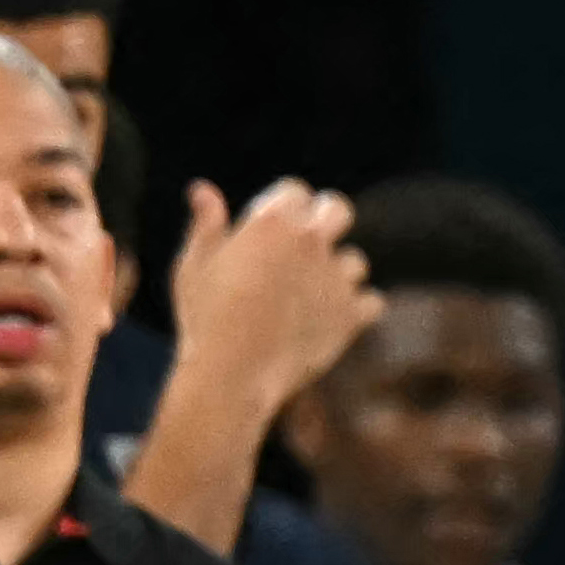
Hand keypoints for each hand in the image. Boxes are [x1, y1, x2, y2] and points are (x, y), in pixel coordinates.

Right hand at [170, 179, 380, 418]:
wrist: (232, 376)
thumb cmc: (205, 320)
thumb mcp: (193, 266)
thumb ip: (205, 225)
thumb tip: (202, 189)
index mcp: (272, 221)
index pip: (295, 190)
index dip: (285, 204)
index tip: (274, 224)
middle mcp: (310, 241)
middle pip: (338, 209)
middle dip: (327, 220)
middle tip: (311, 243)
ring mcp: (335, 278)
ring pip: (355, 262)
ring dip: (339, 273)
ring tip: (312, 295)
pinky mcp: (350, 316)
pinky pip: (372, 302)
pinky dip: (357, 310)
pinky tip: (334, 319)